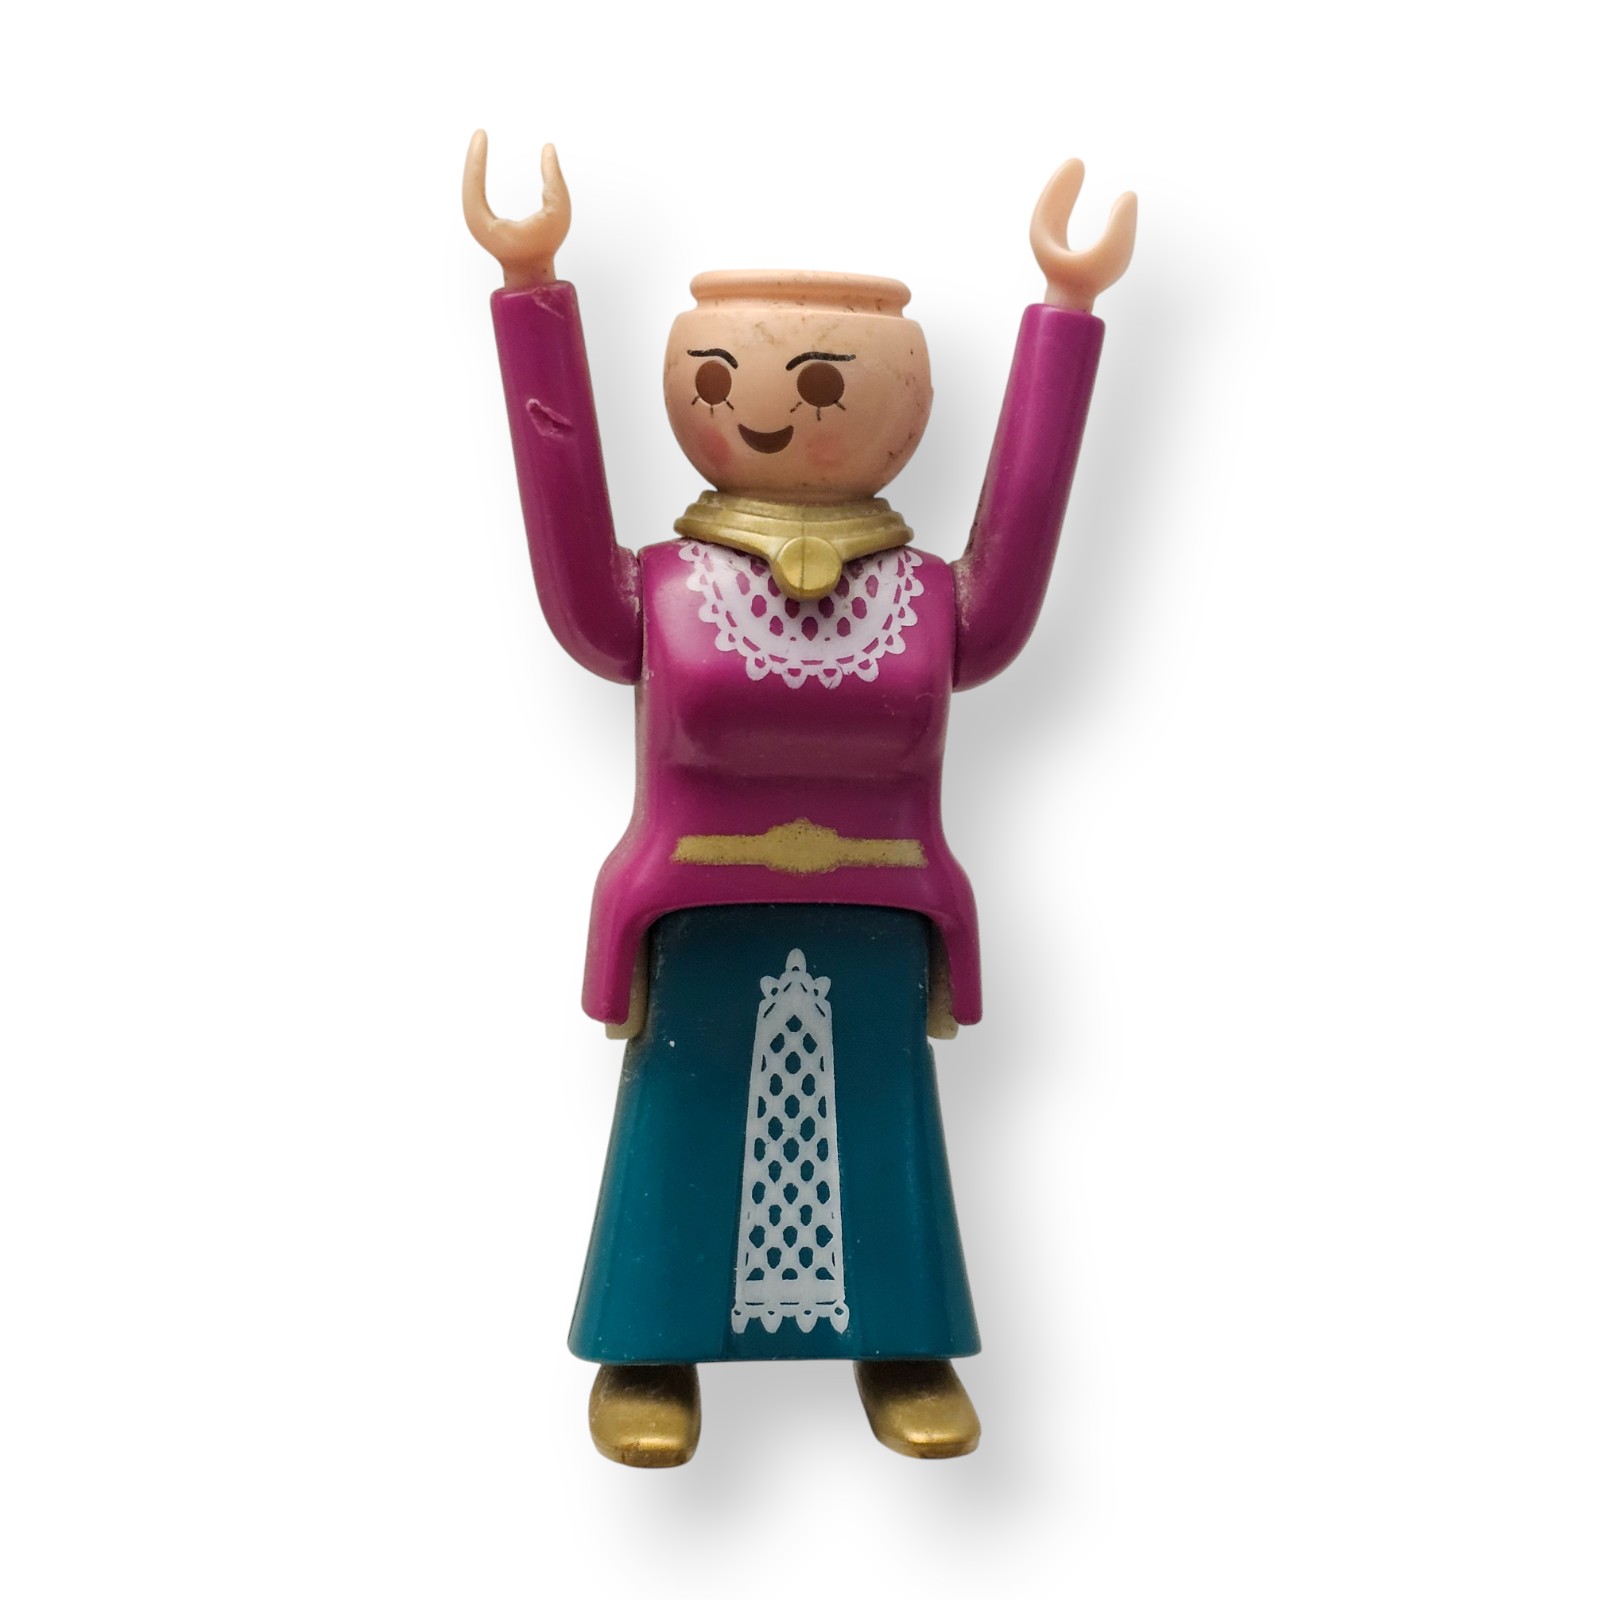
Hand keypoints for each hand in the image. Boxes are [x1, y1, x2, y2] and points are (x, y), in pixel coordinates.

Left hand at [462, 132, 571, 290]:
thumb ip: (554, 181)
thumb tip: (548, 149)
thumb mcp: (558, 213)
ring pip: (469, 186)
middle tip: (480, 133)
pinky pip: (474, 191)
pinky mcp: (481, 220)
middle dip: (474, 156)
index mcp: (485, 223)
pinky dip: (477, 174)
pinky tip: (481, 160)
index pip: (474, 182)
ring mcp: (476, 221)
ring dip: (474, 163)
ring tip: (480, 142)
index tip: (481, 134)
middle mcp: (475, 221)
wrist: (533, 272)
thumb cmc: (545, 247)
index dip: (477, 157)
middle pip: (468, 182)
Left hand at [1029, 159, 1136, 312]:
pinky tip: (1075, 200)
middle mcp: (1045, 243)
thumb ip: (1119, 228)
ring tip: (1075, 172)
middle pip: (1048, 206)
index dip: (1062, 183)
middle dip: (1062, 184)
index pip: (1048, 204)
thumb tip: (1127, 196)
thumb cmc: (1091, 285)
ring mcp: (1051, 251)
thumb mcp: (1110, 255)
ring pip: (1053, 216)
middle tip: (1075, 163)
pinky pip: (1059, 225)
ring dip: (1063, 195)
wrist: (1076, 311)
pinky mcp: (1060, 258)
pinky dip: (1066, 207)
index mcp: (1045, 239)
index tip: (1076, 162)